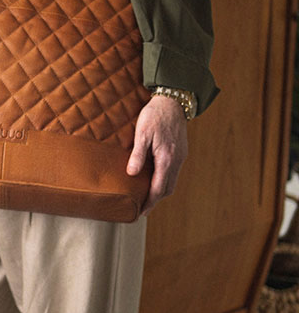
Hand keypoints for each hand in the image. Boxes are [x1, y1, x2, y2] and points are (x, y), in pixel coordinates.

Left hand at [126, 95, 188, 215]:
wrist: (173, 100)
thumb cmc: (155, 115)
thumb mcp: (142, 133)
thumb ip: (138, 154)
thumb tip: (132, 174)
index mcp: (166, 159)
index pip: (159, 188)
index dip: (150, 202)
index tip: (141, 212)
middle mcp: (177, 161)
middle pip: (167, 188)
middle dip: (156, 200)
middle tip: (143, 207)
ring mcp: (180, 156)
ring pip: (172, 180)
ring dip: (161, 190)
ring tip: (147, 195)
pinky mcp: (181, 151)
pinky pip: (174, 171)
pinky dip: (165, 179)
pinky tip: (155, 177)